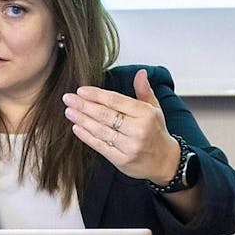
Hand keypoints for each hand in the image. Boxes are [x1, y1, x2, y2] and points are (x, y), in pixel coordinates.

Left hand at [62, 69, 179, 183]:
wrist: (166, 161)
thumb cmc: (155, 131)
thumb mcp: (154, 109)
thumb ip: (144, 91)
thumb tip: (140, 73)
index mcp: (146, 114)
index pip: (117, 101)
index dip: (97, 95)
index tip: (81, 90)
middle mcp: (138, 130)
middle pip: (106, 115)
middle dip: (84, 106)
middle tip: (68, 98)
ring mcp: (130, 146)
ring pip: (101, 131)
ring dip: (82, 120)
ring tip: (69, 111)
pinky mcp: (122, 160)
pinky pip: (101, 146)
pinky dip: (87, 136)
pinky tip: (76, 128)